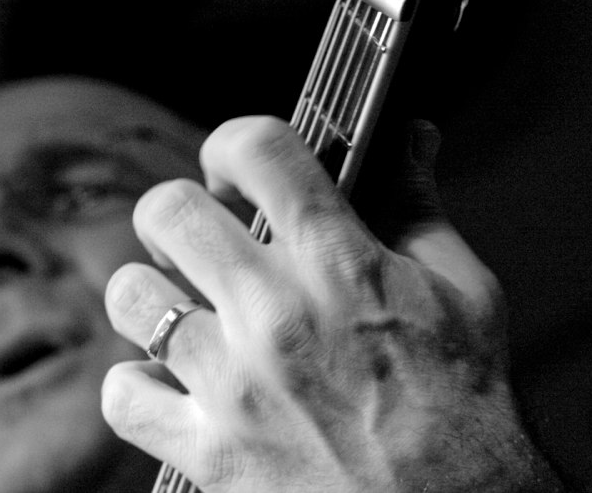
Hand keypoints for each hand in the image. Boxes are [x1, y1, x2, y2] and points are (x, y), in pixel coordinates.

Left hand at [101, 117, 561, 491]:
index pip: (259, 149)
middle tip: (197, 238)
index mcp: (340, 264)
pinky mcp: (210, 453)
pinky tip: (170, 384)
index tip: (233, 170)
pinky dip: (137, 385)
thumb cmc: (467, 409)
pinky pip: (124, 395)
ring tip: (180, 308)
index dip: (233, 144)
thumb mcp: (464, 293)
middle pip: (167, 212)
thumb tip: (410, 138)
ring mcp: (236, 386)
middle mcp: (276, 314)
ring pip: (130, 297)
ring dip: (148, 294)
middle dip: (176, 213)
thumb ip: (420, 206)